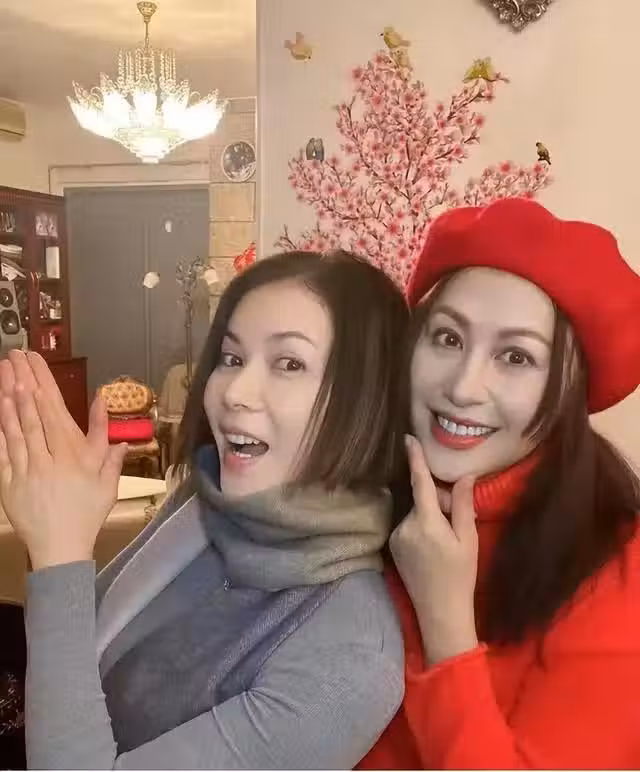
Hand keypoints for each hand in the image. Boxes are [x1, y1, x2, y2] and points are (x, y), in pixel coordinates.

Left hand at [0, 350, 126, 569]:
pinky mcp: (10, 483)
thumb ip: (106, 442)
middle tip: (15, 357)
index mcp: (73, 454)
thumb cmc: (87, 513)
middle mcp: (48, 457)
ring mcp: (26, 469)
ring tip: (5, 374)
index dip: (43, 383)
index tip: (34, 363)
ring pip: (16, 427)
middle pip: (33, 412)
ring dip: (9, 399)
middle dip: (23, 381)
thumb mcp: (107, 480)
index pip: (54, 410)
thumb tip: (104, 407)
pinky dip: (1, 429)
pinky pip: (4, 451)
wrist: (61, 548)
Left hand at [389, 434, 478, 664]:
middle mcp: (405, 526)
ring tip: (446, 543)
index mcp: (426, 522)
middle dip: (437, 503)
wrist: (440, 611)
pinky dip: (421, 528)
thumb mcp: (467, 538)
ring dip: (429, 517)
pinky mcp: (392, 546)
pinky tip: (432, 549)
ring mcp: (396, 537)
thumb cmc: (460, 575)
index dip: (415, 459)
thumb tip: (464, 476)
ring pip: (415, 514)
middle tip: (457, 526)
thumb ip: (461, 505)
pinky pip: (408, 526)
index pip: (419, 483)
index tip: (408, 438)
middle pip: (421, 500)